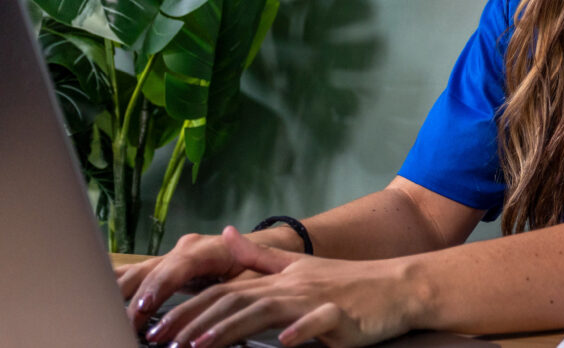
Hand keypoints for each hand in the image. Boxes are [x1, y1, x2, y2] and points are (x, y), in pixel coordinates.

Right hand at [117, 230, 252, 330]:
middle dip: (134, 299)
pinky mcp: (163, 267)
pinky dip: (117, 288)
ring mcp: (171, 257)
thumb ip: (236, 291)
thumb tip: (223, 310)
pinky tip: (98, 299)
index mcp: (208, 249)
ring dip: (120, 295)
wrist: (261, 251)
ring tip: (105, 316)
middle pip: (151, 271)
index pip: (178, 266)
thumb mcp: (255, 277)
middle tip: (124, 325)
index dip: (159, 285)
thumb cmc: (259, 267)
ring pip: (137, 272)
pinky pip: (134, 275)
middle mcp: (184, 249)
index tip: (145, 306)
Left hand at [145, 226, 422, 347]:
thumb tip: (222, 235)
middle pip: (234, 301)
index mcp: (277, 279)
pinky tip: (284, 343)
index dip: (187, 309)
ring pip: (264, 311)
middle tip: (159, 340)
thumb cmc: (349, 283)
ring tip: (198, 346)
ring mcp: (314, 300)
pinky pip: (318, 322)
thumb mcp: (299, 266)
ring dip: (229, 329)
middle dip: (193, 322)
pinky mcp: (340, 315)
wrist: (398, 286)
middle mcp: (290, 287)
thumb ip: (258, 256)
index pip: (223, 292)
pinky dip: (300, 331)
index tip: (156, 328)